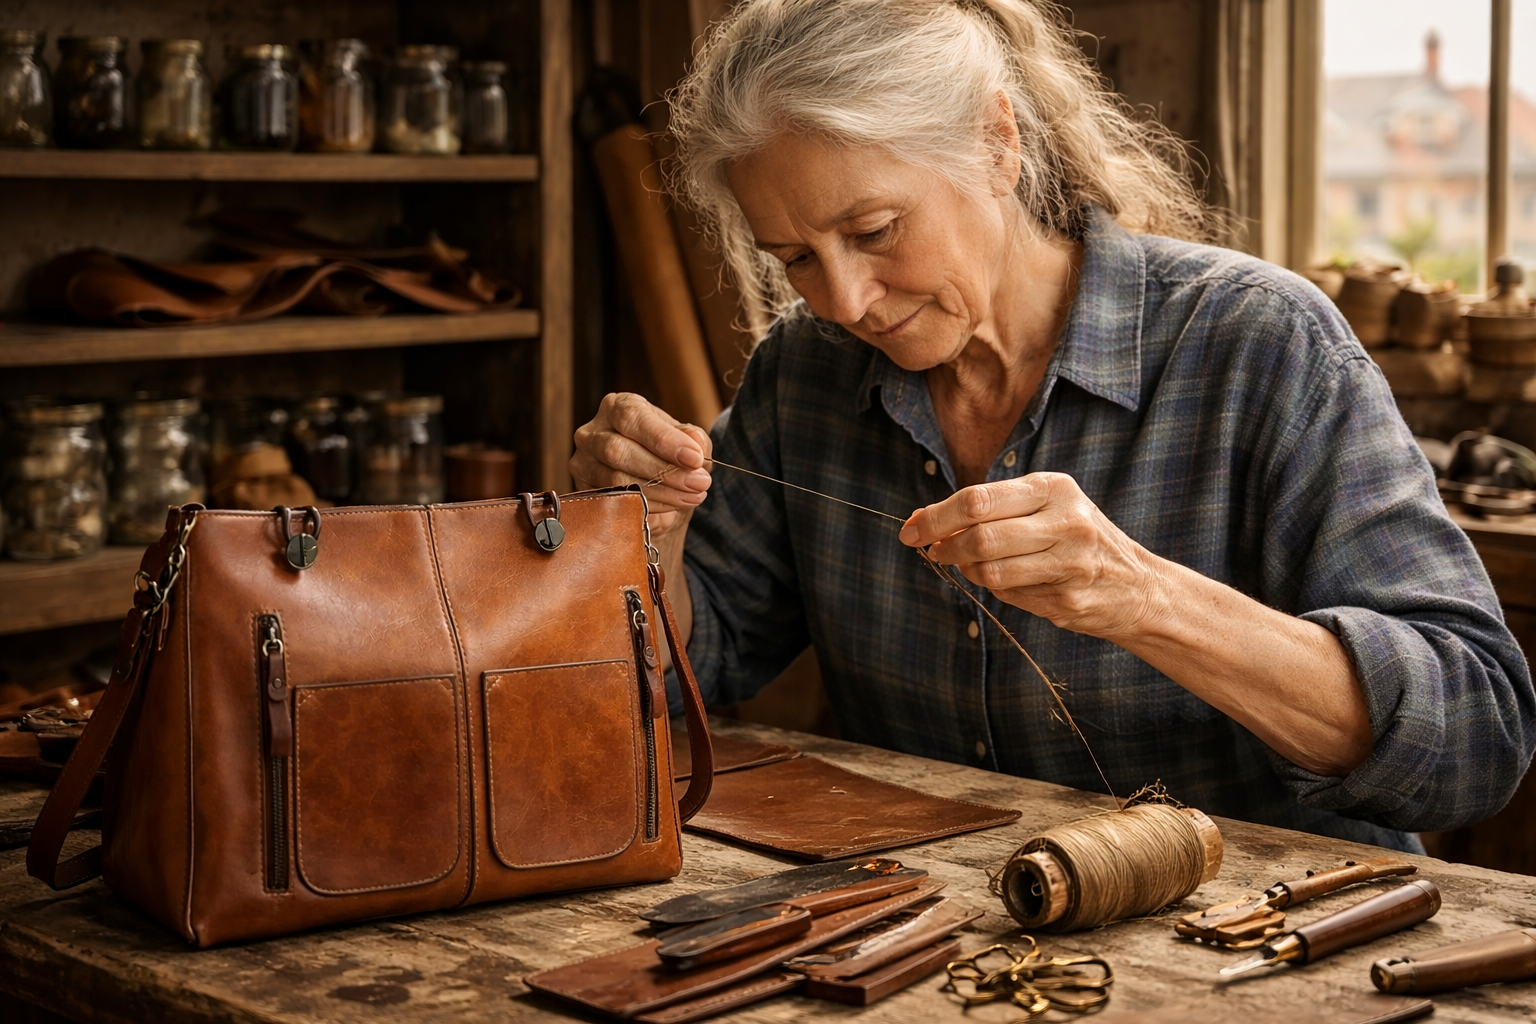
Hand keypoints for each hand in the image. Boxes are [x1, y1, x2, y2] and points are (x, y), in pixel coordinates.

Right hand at [571, 393, 712, 538]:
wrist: (654, 486)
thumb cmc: (668, 454)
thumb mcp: (687, 440)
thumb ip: (694, 438)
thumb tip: (696, 444)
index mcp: (617, 407)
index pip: (632, 417)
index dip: (664, 439)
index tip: (695, 458)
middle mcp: (592, 433)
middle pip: (619, 451)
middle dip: (664, 470)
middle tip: (699, 483)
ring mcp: (583, 464)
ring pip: (616, 480)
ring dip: (661, 492)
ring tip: (692, 496)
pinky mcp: (583, 492)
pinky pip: (613, 502)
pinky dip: (648, 506)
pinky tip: (673, 506)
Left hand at [898, 472, 1164, 639]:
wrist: (1139, 587)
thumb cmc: (1079, 539)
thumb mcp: (1048, 506)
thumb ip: (993, 508)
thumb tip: (925, 520)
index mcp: (1055, 488)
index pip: (978, 499)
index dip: (936, 516)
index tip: (911, 528)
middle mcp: (1066, 521)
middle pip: (980, 536)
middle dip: (944, 546)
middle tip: (931, 551)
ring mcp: (1069, 562)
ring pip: (989, 570)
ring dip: (967, 570)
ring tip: (968, 565)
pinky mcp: (1068, 598)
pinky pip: (1008, 594)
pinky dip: (995, 588)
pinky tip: (1007, 581)